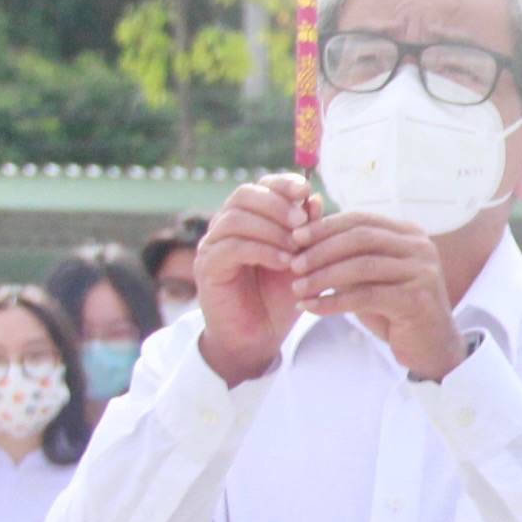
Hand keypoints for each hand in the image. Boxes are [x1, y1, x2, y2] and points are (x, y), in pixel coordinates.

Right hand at [194, 174, 321, 384]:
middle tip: (302, 222)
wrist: (259, 337)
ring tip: (296, 248)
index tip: (305, 190)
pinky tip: (284, 263)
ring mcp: (213, 245)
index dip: (281, 183)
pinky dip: (262, 251)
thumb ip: (307, 232)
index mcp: (249, 219)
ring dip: (271, 230)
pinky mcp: (207, 267)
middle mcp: (226, 226)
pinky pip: (232, 247)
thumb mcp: (301, 261)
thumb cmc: (280, 297)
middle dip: (277, 204)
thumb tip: (314, 199)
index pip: (260, 186)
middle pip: (244, 195)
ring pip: (236, 219)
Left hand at [289, 210, 464, 379]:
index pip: (361, 220)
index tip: (295, 238)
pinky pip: (366, 296)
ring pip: (362, 266)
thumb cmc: (395, 308)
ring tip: (298, 288)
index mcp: (409, 234)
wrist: (431, 345)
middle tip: (293, 265)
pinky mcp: (417, 300)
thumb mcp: (369, 276)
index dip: (325, 227)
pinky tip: (312, 307)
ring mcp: (423, 272)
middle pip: (361, 238)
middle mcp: (420, 248)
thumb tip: (302, 233)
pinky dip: (334, 301)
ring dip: (324, 277)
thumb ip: (346, 256)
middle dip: (321, 250)